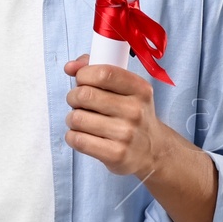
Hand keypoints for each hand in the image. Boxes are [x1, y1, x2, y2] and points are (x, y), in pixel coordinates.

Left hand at [62, 53, 178, 178]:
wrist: (152, 150)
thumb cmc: (132, 114)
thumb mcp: (126, 89)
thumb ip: (98, 70)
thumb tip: (70, 67)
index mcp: (140, 89)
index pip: (104, 73)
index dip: (84, 74)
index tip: (81, 80)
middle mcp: (135, 110)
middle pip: (85, 95)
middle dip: (73, 97)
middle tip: (78, 102)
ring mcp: (126, 134)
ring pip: (77, 118)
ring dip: (72, 118)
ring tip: (81, 120)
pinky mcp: (116, 155)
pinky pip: (78, 140)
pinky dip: (72, 136)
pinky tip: (81, 135)